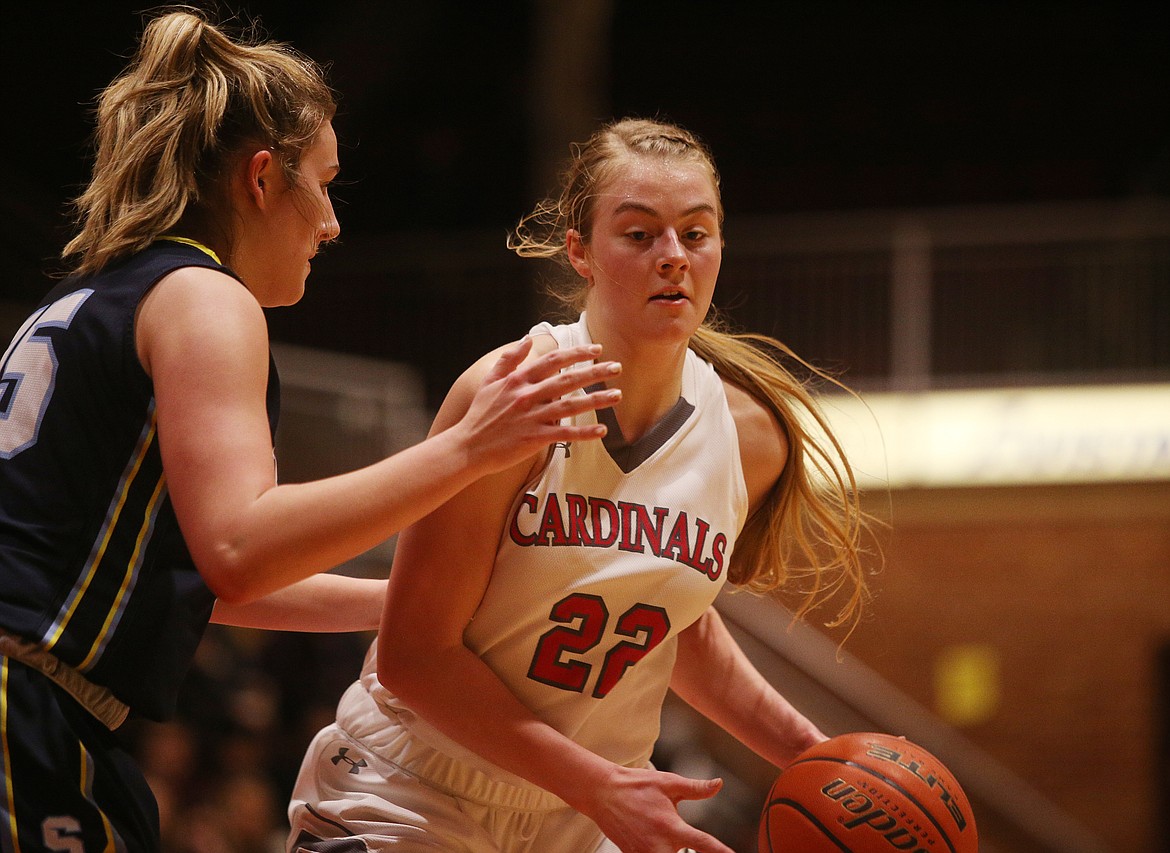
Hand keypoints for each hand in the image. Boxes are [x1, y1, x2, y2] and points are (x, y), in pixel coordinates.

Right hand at [455, 338, 620, 474]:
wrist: (468, 446)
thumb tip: (526, 339)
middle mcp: (527, 396)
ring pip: (571, 406)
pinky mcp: (534, 438)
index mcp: (518, 380)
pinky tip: (602, 431)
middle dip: (595, 372)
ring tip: (618, 395)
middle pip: (568, 379)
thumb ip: (509, 359)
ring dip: (597, 400)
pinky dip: (584, 432)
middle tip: (617, 368)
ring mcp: (532, 417)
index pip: (553, 360)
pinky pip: (565, 433)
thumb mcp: (489, 381)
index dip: (577, 353)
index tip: (597, 349)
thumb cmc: (480, 414)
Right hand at [582, 765, 736, 852]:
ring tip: (664, 833)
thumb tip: (719, 784)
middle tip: (683, 837)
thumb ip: (695, 788)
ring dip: (673, 852)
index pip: (704, 844)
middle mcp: (659, 846)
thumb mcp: (668, 783)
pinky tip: (655, 841)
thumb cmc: (637, 786)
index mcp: (671, 827)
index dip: (721, 852)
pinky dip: (658, 852)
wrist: (604, 793)